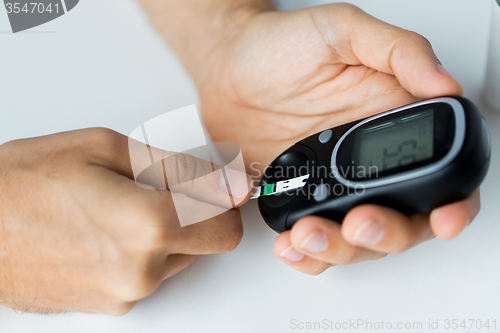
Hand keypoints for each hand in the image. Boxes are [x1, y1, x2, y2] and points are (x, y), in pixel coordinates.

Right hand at [0, 128, 250, 314]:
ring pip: (178, 257)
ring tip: (117, 207)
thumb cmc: (21, 184)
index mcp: (148, 227)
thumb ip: (177, 168)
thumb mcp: (104, 149)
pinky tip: (104, 230)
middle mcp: (142, 271)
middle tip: (157, 187)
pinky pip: (149, 274)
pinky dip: (142, 250)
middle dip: (196, 212)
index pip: (227, 224)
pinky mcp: (110, 307)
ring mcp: (125, 295)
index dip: (224, 200)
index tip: (215, 183)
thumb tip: (227, 183)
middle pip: (207, 242)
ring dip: (165, 230)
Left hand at [194, 3, 479, 272]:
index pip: (438, 174)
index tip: (442, 218)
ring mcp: (331, 185)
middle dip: (385, 234)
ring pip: (356, 241)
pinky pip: (311, 241)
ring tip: (308, 233)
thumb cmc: (280, 46)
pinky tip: (290, 242)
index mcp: (389, 124)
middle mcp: (366, 162)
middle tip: (358, 223)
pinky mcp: (296, 199)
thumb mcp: (343, 31)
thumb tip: (445, 85)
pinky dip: (305, 254)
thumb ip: (398, 52)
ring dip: (339, 249)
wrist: (226, 69)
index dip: (451, 204)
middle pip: (402, 221)